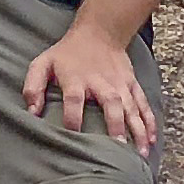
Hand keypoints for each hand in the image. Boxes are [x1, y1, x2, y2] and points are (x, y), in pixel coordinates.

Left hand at [25, 22, 156, 152]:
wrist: (99, 32)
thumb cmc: (67, 53)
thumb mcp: (43, 64)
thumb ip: (33, 87)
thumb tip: (32, 113)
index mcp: (76, 80)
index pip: (74, 101)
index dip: (73, 119)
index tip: (74, 137)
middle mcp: (101, 82)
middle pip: (110, 103)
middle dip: (116, 125)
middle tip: (119, 148)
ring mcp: (120, 84)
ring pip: (131, 106)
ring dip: (138, 129)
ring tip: (141, 151)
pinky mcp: (132, 84)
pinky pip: (142, 103)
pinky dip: (149, 120)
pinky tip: (151, 139)